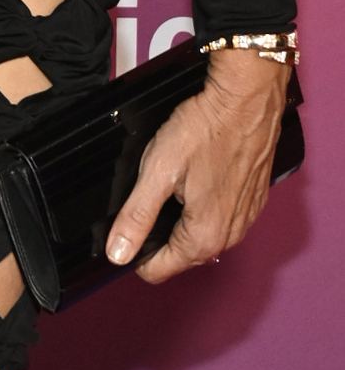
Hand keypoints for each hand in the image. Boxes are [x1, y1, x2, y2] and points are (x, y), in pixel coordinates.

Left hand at [106, 47, 289, 281]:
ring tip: (173, 180)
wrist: (246, 99)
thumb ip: (136, 215)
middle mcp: (229, 236)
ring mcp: (244, 218)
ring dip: (180, 216)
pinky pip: (219, 215)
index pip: (158, 270)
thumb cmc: (206, 128)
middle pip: (179, 254)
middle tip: (149, 192)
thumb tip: (118, 252)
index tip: (128, 223)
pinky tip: (196, 175)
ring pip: (199, 234)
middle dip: (157, 232)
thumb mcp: (158, 171)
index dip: (134, 251)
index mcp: (204, 237)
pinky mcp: (251, 200)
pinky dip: (203, 203)